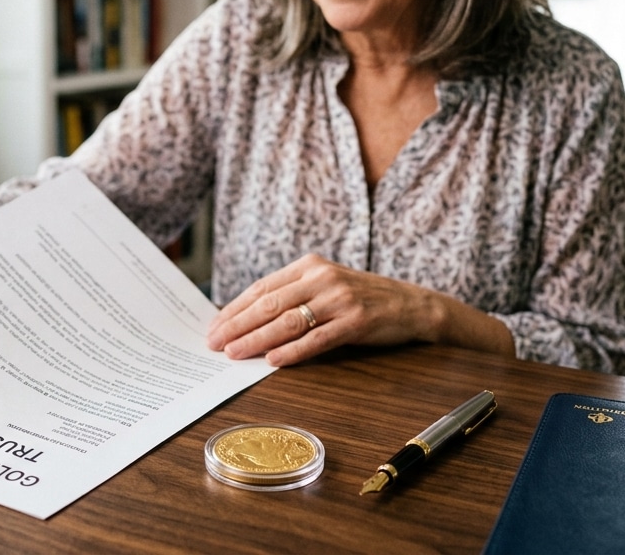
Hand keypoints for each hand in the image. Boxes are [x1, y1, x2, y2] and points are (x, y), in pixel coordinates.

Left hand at [205, 254, 449, 366]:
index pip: (262, 288)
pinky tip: (273, 361)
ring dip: (257, 339)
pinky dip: (293, 351)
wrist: (411, 304)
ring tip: (235, 353)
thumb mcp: (324, 286)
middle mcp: (322, 277)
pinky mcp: (356, 321)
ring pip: (288, 321)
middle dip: (237, 325)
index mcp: (309, 265)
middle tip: (215, 343)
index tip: (213, 327)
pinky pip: (317, 338)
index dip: (234, 309)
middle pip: (269, 303)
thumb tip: (246, 320)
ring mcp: (340, 298)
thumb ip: (292, 297)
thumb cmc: (360, 298)